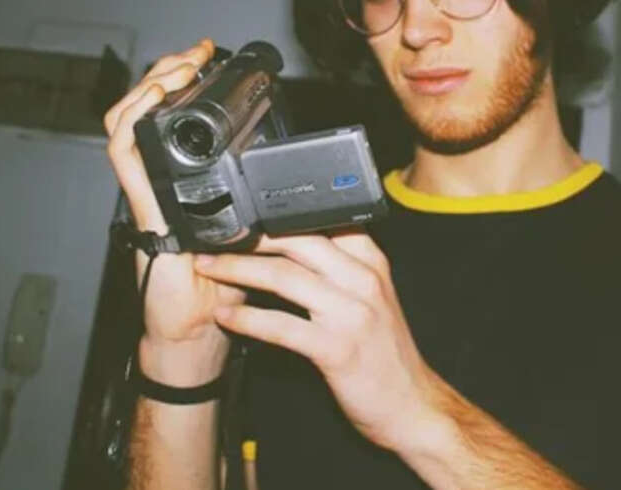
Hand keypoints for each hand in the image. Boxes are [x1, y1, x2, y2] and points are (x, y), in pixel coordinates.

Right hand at [102, 37, 244, 382]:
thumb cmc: (225, 285)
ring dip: (147, 89)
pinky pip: (125, 158)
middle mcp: (161, 180)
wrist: (200, 328)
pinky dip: (132, 125)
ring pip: (127, 123)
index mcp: (187, 179)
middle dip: (166, 72)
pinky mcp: (140, 209)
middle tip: (192, 53)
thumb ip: (268, 197)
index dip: (184, 81)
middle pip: (147, 109)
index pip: (175, 116)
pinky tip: (150, 105)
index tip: (208, 56)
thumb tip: (302, 170)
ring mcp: (146, 192)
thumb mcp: (258, 229)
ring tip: (175, 68)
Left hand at [193, 232, 444, 451]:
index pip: (321, 220)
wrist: (412, 405)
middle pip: (297, 240)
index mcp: (371, 260)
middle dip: (249, 235)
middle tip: (214, 236)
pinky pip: (282, 326)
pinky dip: (248, 319)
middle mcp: (363, 279)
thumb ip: (341, 266)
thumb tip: (293, 242)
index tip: (241, 216)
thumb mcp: (372, 295)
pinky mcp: (337, 349)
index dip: (276, 215)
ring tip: (207, 268)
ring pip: (284, 277)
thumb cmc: (385, 352)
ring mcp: (352, 313)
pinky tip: (226, 317)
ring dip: (237, 270)